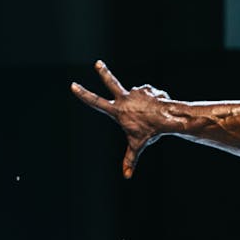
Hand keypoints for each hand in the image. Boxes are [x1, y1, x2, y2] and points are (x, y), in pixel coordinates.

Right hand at [71, 59, 170, 177]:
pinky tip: (158, 107)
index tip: (73, 85)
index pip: (96, 102)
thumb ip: (130, 159)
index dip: (84, 95)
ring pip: (138, 96)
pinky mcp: (146, 88)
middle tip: (98, 63)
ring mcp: (135, 92)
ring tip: (152, 114)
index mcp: (117, 110)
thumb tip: (127, 176)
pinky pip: (149, 94)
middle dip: (104, 73)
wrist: (166, 118)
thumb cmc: (150, 132)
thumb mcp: (137, 145)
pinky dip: (153, 100)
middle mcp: (124, 98)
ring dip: (145, 104)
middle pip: (111, 83)